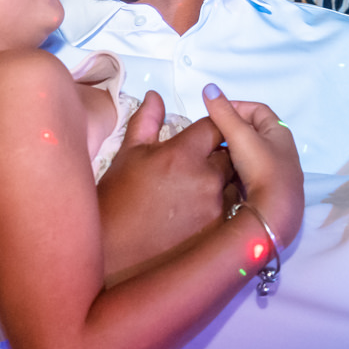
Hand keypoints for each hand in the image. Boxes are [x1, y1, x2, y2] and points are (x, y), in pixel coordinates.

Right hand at [96, 92, 233, 275]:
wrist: (114, 251)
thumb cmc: (117, 200)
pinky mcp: (219, 229)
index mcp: (183, 153)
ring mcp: (215, 205)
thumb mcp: (128, 155)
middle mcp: (206, 177)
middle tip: (196, 164)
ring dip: (222, 181)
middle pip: (229, 153)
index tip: (199, 137)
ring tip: (196, 190)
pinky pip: (230, 208)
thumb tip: (156, 96)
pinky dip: (220, 205)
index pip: (213, 127)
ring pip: (233, 182)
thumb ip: (146, 121)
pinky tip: (198, 210)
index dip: (207, 130)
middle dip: (217, 155)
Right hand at [201, 85, 304, 244]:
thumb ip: (223, 113)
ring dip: (231, 151)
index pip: (257, 109)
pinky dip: (234, 169)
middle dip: (231, 129)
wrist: (275, 213)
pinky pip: (248, 172)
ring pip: (249, 153)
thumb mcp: (240, 136)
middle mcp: (281, 149)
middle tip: (210, 134)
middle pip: (253, 131)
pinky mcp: (268, 189)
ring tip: (211, 154)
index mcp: (279, 131)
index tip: (214, 112)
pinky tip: (220, 174)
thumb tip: (209, 88)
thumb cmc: (262, 169)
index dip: (235, 106)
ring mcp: (275, 171)